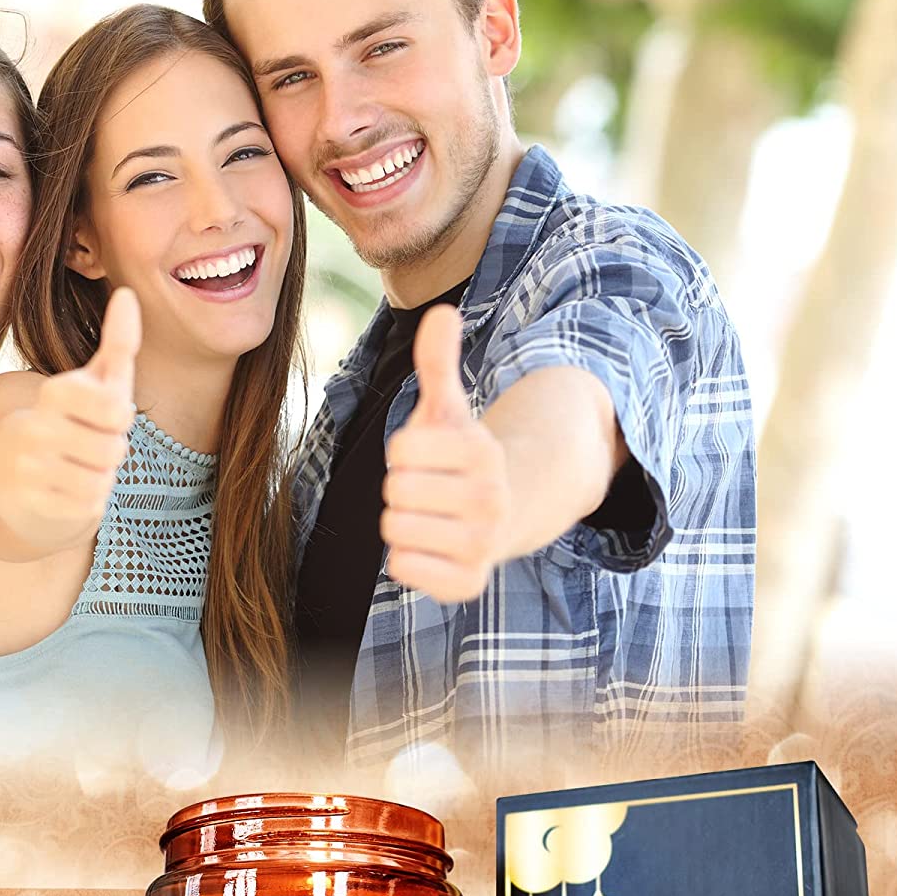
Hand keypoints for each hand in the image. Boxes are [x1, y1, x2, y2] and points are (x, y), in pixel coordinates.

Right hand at [0, 287, 141, 543]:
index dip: (119, 416)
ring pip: (100, 480)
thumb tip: (127, 294)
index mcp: (55, 393)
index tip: (103, 414)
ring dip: (100, 477)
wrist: (16, 476)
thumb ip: (118, 342)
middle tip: (90, 444)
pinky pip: (87, 508)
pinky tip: (66, 489)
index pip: (114, 409)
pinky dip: (87, 502)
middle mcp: (34, 427)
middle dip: (111, 451)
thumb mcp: (96, 382)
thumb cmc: (72, 422)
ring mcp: (28, 468)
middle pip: (114, 449)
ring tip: (78, 466)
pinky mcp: (29, 503)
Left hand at [381, 305, 510, 602]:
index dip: (404, 451)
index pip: (401, 448)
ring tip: (429, 517)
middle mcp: (490, 500)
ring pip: (393, 530)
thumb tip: (440, 311)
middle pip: (394, 491)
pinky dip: (405, 559)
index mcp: (484, 452)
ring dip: (401, 523)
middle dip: (401, 488)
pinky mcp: (467, 584)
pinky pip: (402, 568)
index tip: (429, 457)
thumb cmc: (459, 459)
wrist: (502, 515)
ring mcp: (482, 545)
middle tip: (428, 490)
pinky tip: (429, 548)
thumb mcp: (448, 410)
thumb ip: (437, 364)